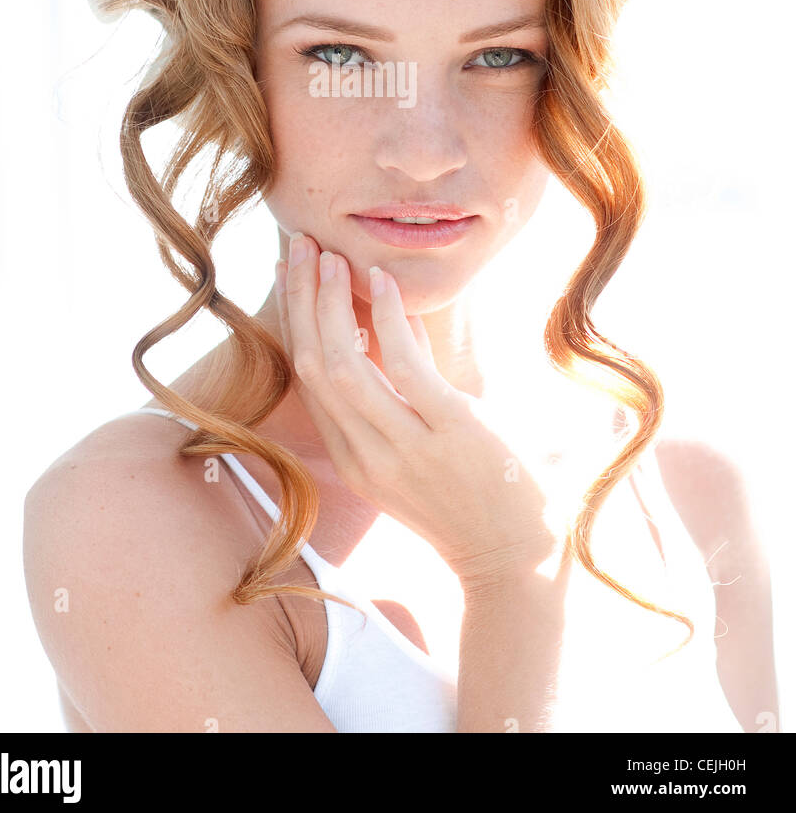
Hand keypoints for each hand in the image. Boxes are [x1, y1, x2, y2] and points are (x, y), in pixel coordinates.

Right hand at [274, 235, 561, 589]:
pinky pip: (400, 365)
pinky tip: (382, 282)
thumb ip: (411, 392)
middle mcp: (366, 455)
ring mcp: (402, 447)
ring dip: (331, 303)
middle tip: (301, 248)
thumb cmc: (480, 502)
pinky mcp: (446, 432)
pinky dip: (387, 318)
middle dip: (301, 301)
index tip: (292, 276)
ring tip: (330, 256)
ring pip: (341, 363)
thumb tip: (405, 326)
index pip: (309, 380)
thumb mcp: (427, 447)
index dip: (294, 322)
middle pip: (312, 364)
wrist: (520, 563)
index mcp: (356, 460)